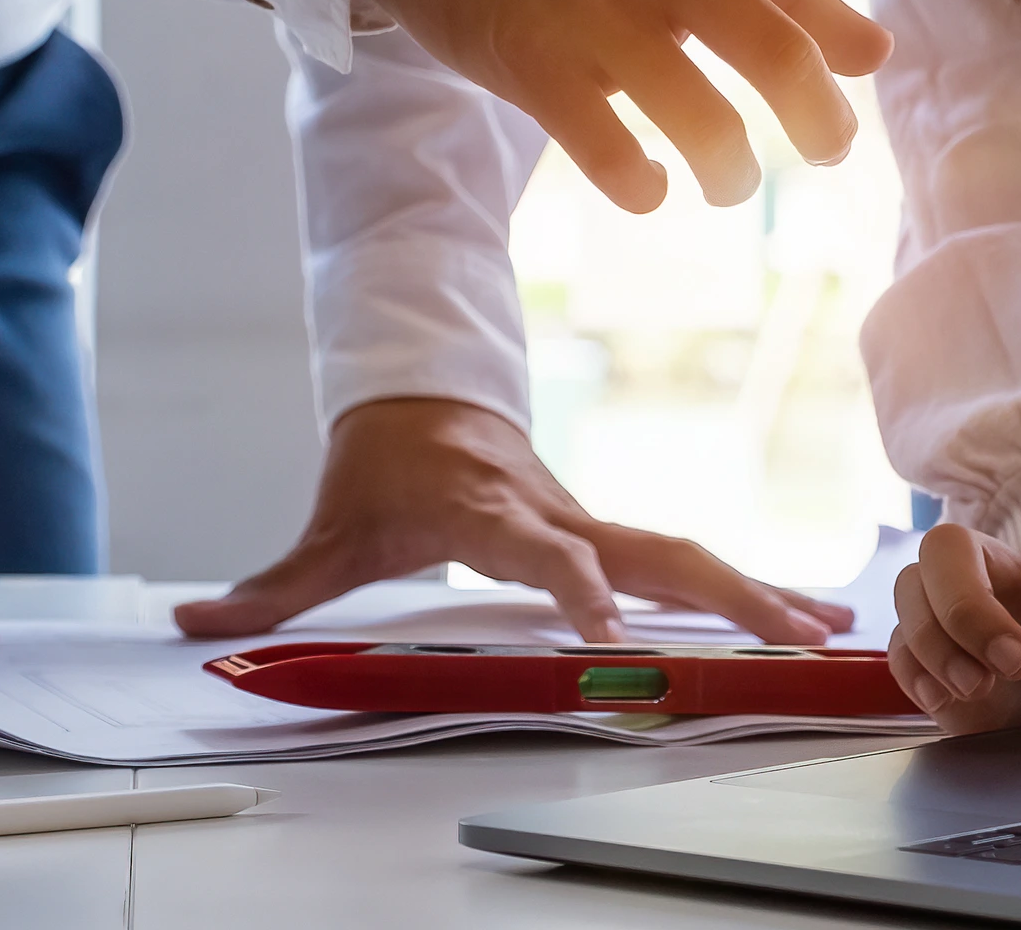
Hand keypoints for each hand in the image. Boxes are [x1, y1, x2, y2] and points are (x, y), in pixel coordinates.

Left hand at [172, 397, 853, 643]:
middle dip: (720, 592)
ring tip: (826, 627)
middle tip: (783, 631)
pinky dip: (743, 584)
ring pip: (681, 552)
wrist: (420, 390)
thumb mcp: (327, 528)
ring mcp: (590, 517)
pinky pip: (679, 559)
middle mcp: (555, 509)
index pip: (539, 549)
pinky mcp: (606, 529)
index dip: (573, 585)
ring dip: (754, 589)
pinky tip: (802, 613)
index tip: (609, 627)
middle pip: (649, 550)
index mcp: (489, 507)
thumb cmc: (380, 464)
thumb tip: (195, 621)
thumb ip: (272, 586)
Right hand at [353, 0, 974, 211]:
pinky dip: (644, 186)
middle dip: (819, 123)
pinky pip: (611, 153)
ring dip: (731, 170)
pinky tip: (648, 186)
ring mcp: (590, 7)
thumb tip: (879, 50)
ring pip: (699, 117)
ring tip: (728, 180)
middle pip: (771, 51)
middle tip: (828, 150)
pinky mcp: (531, 65)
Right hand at [889, 522, 1020, 734]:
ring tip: (980, 685)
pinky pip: (901, 643)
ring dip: (935, 636)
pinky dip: (914, 669)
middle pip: (951, 545)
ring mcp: (977, 611)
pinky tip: (951, 699)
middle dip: (971, 604)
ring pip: (912, 586)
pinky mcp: (949, 655)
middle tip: (1016, 660)